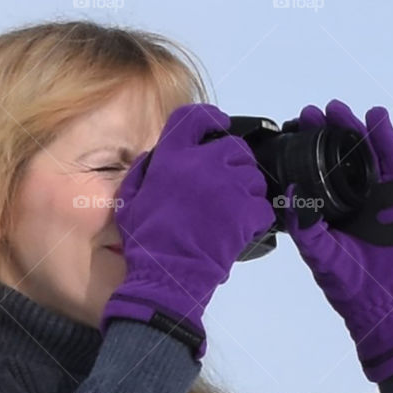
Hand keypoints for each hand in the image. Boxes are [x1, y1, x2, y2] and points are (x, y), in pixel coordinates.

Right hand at [100, 103, 274, 358]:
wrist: (168, 274)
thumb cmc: (146, 241)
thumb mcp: (130, 200)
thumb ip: (144, 172)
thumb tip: (157, 157)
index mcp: (171, 157)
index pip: (196, 117)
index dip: (212, 119)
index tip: (220, 126)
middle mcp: (202, 163)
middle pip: (234, 146)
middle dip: (234, 163)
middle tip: (228, 185)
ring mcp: (228, 185)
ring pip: (253, 175)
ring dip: (248, 190)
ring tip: (235, 211)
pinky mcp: (247, 210)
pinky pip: (262, 205)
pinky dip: (256, 217)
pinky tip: (243, 229)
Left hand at [279, 99, 392, 381]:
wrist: (385, 303)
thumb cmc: (348, 283)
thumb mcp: (317, 253)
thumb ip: (303, 226)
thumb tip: (288, 192)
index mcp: (330, 209)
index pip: (318, 169)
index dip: (308, 146)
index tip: (294, 126)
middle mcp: (354, 198)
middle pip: (342, 155)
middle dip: (329, 131)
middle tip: (313, 111)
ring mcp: (379, 196)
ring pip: (368, 153)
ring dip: (356, 128)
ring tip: (340, 109)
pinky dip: (387, 139)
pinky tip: (377, 118)